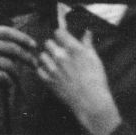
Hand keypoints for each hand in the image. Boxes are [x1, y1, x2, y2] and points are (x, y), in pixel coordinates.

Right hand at [0, 23, 40, 111]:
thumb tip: (16, 44)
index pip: (6, 31)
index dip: (22, 38)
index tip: (34, 45)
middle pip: (11, 47)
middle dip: (26, 56)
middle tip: (34, 65)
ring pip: (9, 64)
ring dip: (17, 74)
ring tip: (17, 80)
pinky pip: (3, 76)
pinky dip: (8, 82)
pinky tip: (7, 85)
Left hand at [29, 14, 121, 134]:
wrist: (92, 103)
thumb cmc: (96, 80)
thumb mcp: (94, 59)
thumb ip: (88, 44)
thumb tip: (87, 32)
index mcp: (73, 49)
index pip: (58, 32)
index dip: (60, 36)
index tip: (63, 41)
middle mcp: (61, 57)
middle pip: (48, 43)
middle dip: (53, 47)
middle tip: (60, 55)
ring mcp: (54, 69)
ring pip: (42, 56)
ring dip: (47, 59)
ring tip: (56, 66)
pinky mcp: (49, 81)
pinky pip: (39, 70)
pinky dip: (43, 71)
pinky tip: (51, 74)